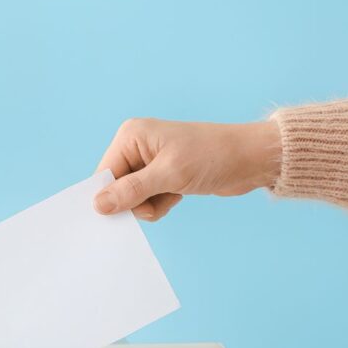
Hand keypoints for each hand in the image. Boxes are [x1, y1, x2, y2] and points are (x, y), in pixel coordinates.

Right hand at [93, 118, 281, 220]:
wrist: (249, 159)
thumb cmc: (211, 156)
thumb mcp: (169, 175)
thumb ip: (132, 190)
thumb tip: (98, 205)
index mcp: (131, 136)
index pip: (105, 173)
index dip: (112, 196)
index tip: (127, 211)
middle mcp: (137, 147)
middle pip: (117, 187)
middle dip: (136, 202)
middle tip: (157, 200)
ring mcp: (150, 162)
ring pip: (133, 198)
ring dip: (151, 205)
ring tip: (173, 194)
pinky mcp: (164, 175)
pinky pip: (149, 200)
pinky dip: (161, 204)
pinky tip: (179, 195)